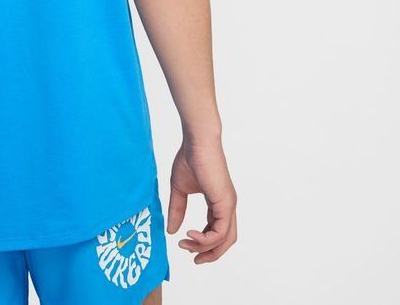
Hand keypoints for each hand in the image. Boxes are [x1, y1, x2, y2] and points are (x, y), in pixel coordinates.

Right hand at [166, 138, 237, 263]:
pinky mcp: (226, 203)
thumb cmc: (189, 158)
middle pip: (225, 241)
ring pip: (225, 239)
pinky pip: (220, 231)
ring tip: (187, 245)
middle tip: (193, 259)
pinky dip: (206, 239)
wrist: (196, 141)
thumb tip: (171, 231)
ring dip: (206, 248)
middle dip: (210, 254)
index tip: (186, 246)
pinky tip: (191, 235)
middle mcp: (226, 206)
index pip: (216, 231)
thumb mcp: (179, 189)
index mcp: (218, 203)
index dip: (203, 243)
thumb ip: (177, 209)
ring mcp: (228, 205)